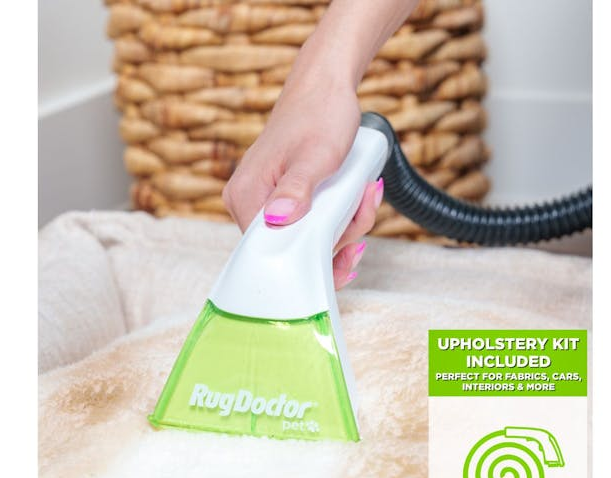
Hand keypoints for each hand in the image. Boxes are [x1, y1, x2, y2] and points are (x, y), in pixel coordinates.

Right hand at [222, 75, 383, 289]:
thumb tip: (277, 220)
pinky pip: (312, 223)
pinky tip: (358, 198)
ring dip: (345, 225)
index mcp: (245, 197)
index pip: (271, 255)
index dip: (313, 259)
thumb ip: (296, 190)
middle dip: (337, 239)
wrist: (325, 85)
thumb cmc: (319, 112)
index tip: (348, 253)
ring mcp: (266, 202)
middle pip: (293, 250)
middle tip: (362, 213)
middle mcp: (248, 204)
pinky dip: (340, 216)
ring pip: (308, 238)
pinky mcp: (284, 198)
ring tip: (364, 195)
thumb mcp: (315, 155)